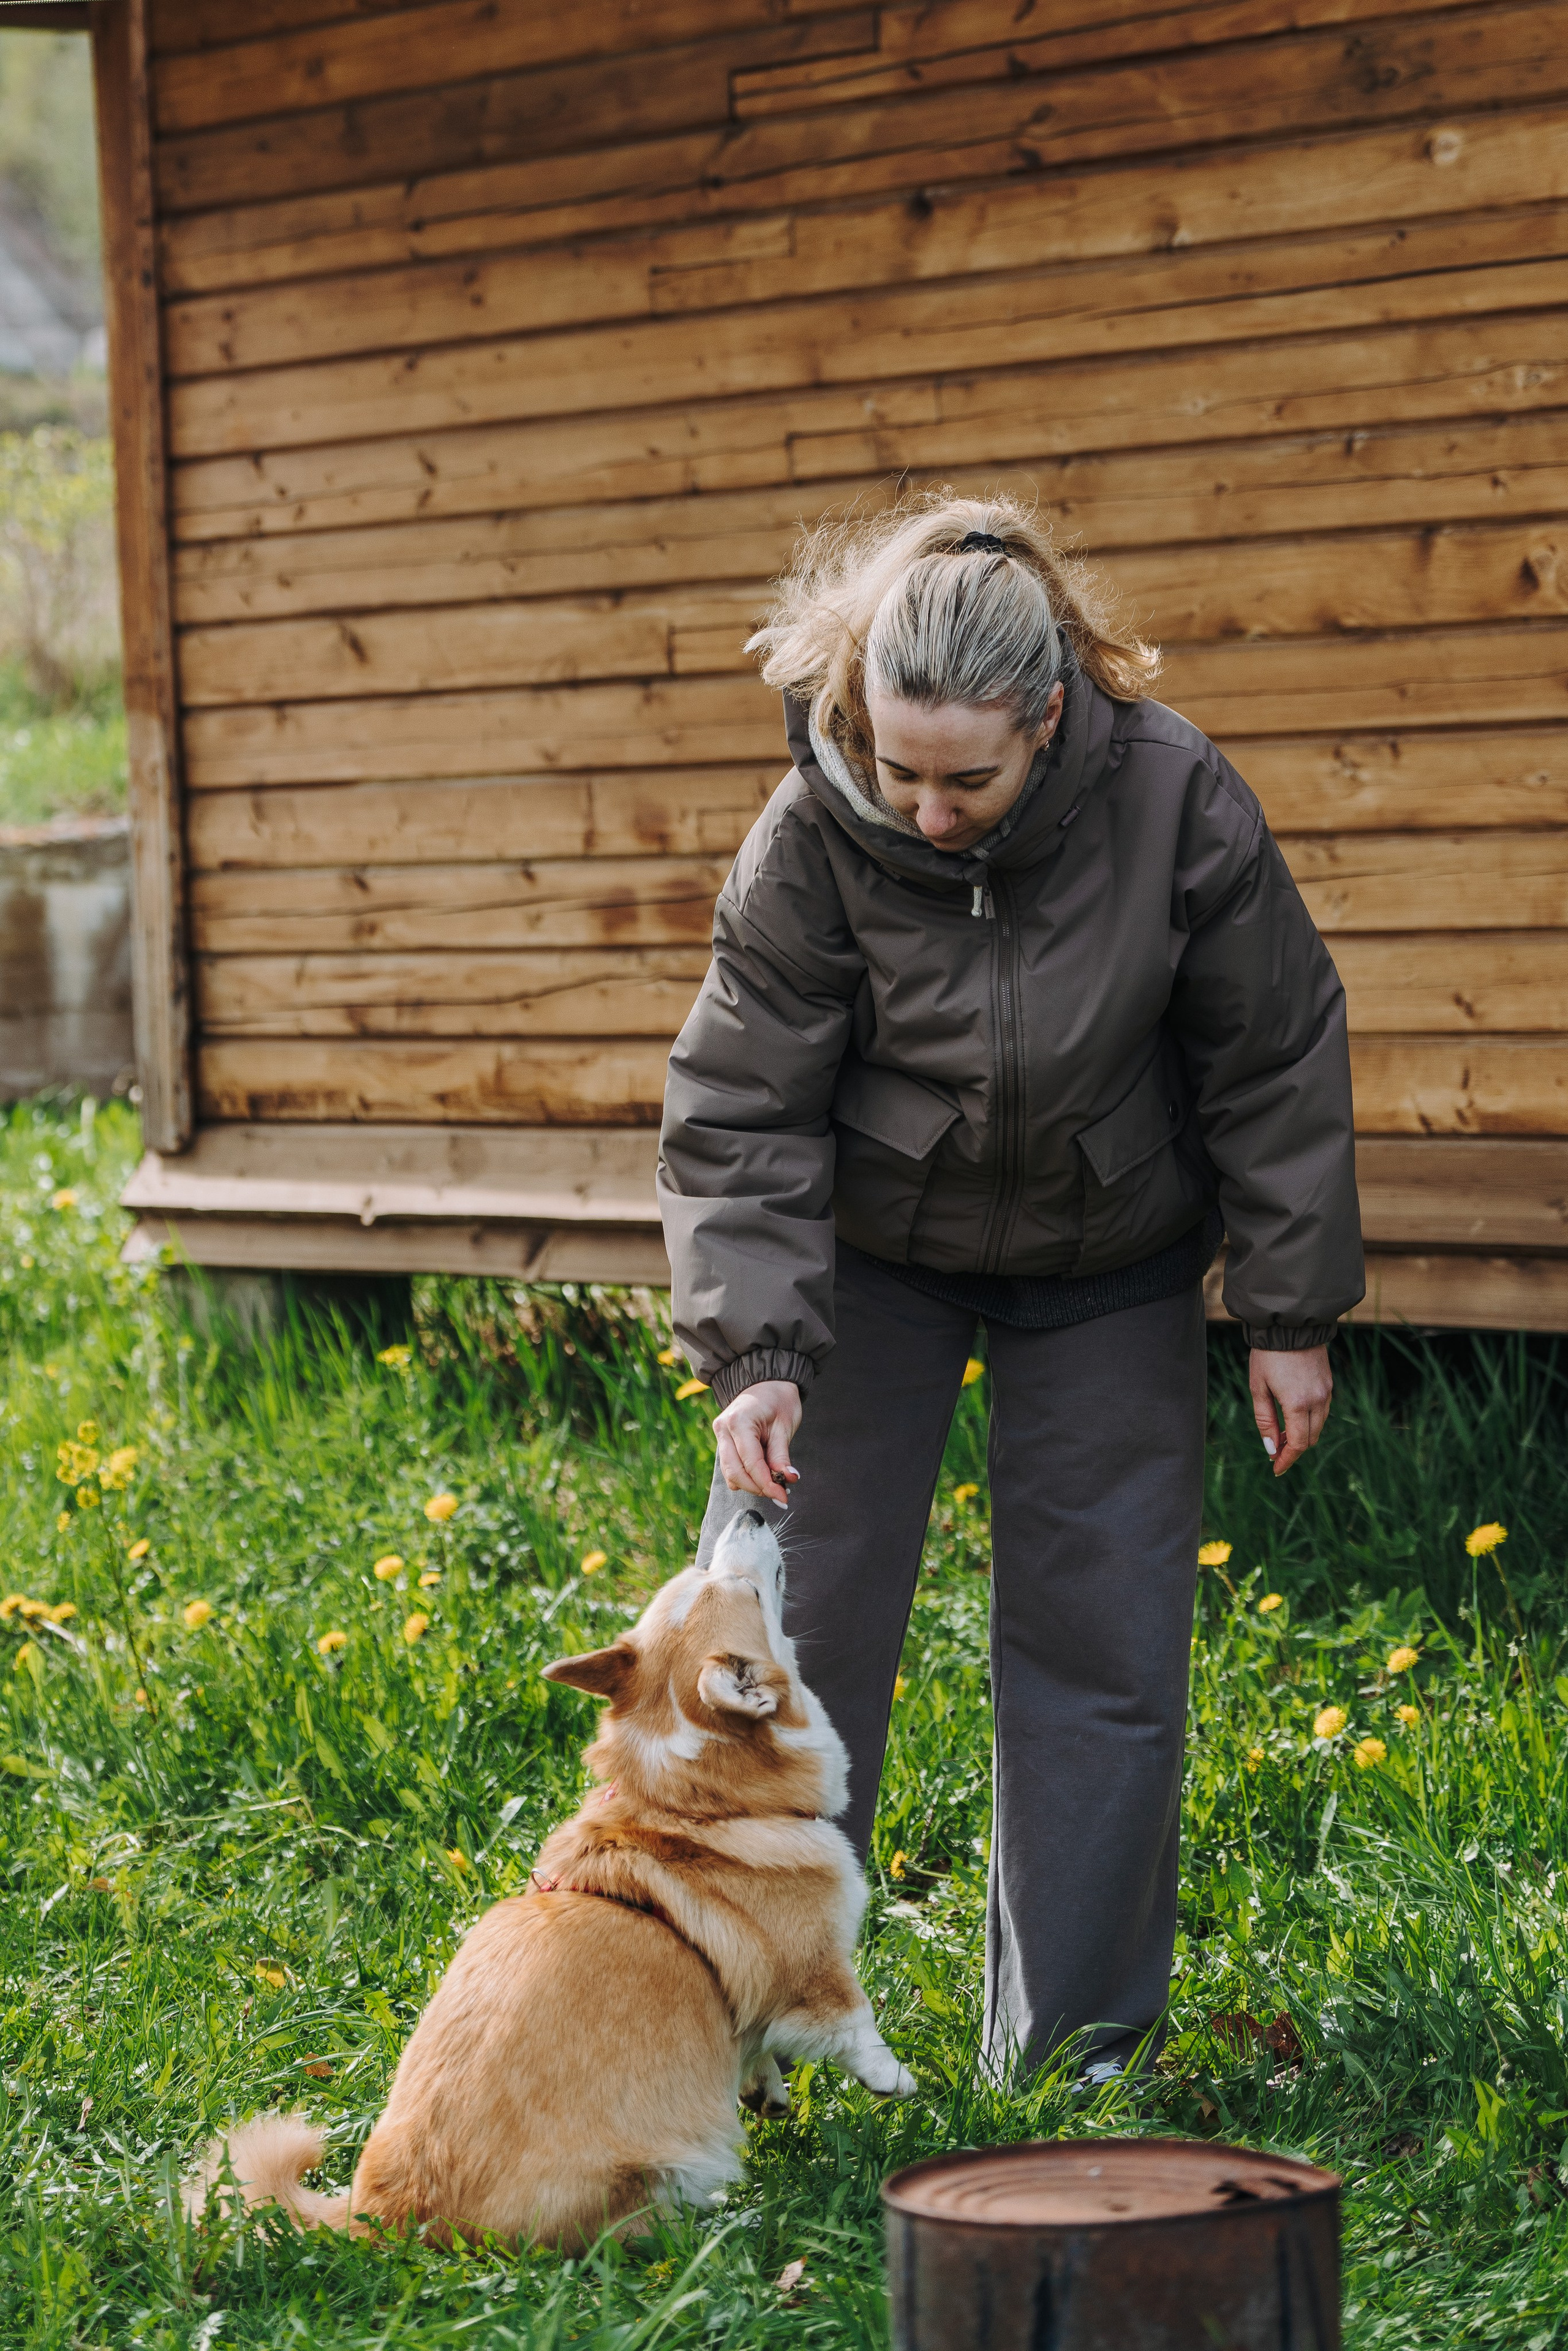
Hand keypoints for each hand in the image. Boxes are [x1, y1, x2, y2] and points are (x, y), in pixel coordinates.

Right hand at [713, 1379, 802, 1505]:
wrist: (766, 1381)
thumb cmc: (778, 1400)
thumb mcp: (784, 1426)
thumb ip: (782, 1456)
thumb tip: (788, 1480)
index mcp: (739, 1421)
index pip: (751, 1463)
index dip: (767, 1484)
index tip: (783, 1497)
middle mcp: (723, 1428)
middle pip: (735, 1472)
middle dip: (757, 1488)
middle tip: (779, 1495)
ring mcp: (720, 1435)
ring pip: (730, 1472)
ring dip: (751, 1484)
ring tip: (773, 1485)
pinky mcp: (723, 1441)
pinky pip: (730, 1466)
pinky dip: (745, 1476)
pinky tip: (762, 1476)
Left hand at [1249, 1345, 1331, 1476]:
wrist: (1290, 1324)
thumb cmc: (1268, 1355)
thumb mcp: (1258, 1388)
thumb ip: (1265, 1420)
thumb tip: (1271, 1448)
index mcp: (1298, 1404)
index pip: (1299, 1444)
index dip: (1288, 1459)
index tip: (1276, 1468)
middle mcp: (1318, 1400)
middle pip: (1311, 1438)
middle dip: (1294, 1449)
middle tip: (1276, 1451)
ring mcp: (1327, 1391)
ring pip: (1319, 1425)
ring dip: (1303, 1435)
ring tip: (1282, 1434)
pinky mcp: (1329, 1383)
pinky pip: (1323, 1410)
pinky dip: (1310, 1420)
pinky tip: (1294, 1417)